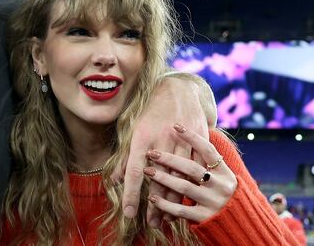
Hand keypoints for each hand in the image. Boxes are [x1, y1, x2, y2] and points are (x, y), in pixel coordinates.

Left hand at [113, 75, 209, 225]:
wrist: (179, 90)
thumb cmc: (151, 112)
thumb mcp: (134, 130)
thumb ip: (126, 157)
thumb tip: (115, 180)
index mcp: (142, 138)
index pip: (134, 171)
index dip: (131, 194)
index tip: (130, 213)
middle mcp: (162, 140)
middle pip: (159, 179)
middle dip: (155, 204)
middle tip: (152, 224)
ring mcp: (182, 140)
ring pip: (180, 177)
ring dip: (174, 200)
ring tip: (168, 218)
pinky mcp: (198, 140)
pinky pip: (197, 168)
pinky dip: (193, 185)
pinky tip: (188, 200)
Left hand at [144, 124, 236, 222]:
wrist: (240, 225)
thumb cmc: (222, 194)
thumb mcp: (221, 177)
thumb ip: (206, 164)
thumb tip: (185, 141)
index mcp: (226, 172)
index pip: (208, 150)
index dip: (192, 137)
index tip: (175, 125)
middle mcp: (221, 186)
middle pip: (191, 168)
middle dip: (169, 159)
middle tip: (151, 153)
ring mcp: (214, 202)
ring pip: (184, 187)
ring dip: (163, 179)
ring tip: (147, 171)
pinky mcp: (205, 218)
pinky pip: (181, 210)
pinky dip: (165, 204)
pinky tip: (152, 198)